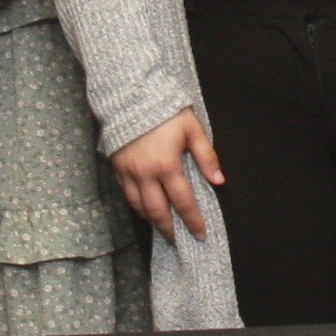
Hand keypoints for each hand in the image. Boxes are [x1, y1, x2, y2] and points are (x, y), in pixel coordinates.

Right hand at [108, 109, 221, 238]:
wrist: (131, 95)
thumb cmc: (166, 111)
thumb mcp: (193, 129)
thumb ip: (207, 156)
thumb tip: (218, 181)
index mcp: (167, 165)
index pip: (183, 201)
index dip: (193, 220)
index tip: (201, 233)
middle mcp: (145, 173)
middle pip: (158, 211)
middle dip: (170, 229)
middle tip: (180, 240)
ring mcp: (128, 172)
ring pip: (139, 206)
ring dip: (152, 220)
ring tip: (164, 227)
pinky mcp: (117, 168)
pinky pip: (127, 195)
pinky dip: (138, 206)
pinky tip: (146, 209)